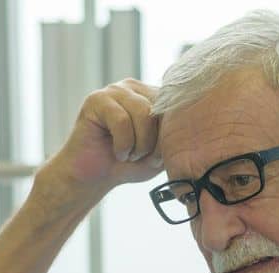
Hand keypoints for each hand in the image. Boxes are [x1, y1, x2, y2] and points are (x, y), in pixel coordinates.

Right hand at [47, 78, 164, 195]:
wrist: (93, 178)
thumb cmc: (128, 165)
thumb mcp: (160, 152)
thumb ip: (174, 136)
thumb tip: (185, 121)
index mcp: (152, 96)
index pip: (174, 107)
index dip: (170, 136)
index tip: (156, 157)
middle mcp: (135, 88)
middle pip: (161, 110)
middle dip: (155, 142)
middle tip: (140, 157)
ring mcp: (115, 90)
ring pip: (143, 114)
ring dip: (139, 144)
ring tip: (129, 155)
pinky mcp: (96, 99)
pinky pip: (122, 120)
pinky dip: (123, 144)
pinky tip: (117, 153)